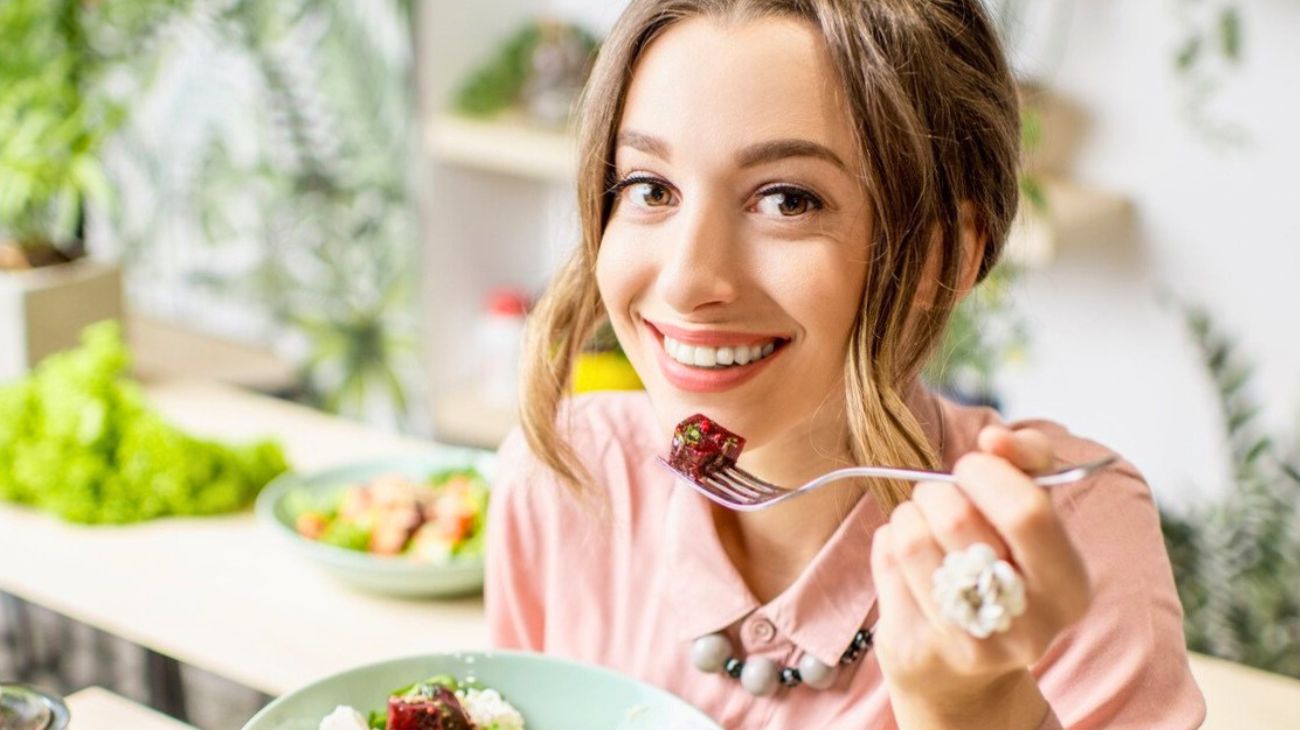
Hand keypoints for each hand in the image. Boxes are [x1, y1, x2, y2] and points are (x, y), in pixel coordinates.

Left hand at [869, 425, 1091, 726]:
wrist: (964, 672)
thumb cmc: (999, 568)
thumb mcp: (1032, 516)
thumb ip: (1028, 461)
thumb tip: (995, 438)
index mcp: (1069, 588)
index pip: (1025, 511)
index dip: (986, 473)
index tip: (972, 466)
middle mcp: (1026, 626)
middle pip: (957, 518)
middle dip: (937, 490)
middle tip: (939, 496)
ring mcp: (968, 644)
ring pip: (910, 536)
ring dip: (908, 515)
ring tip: (922, 526)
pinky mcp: (917, 649)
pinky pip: (885, 560)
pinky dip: (888, 542)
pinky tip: (907, 560)